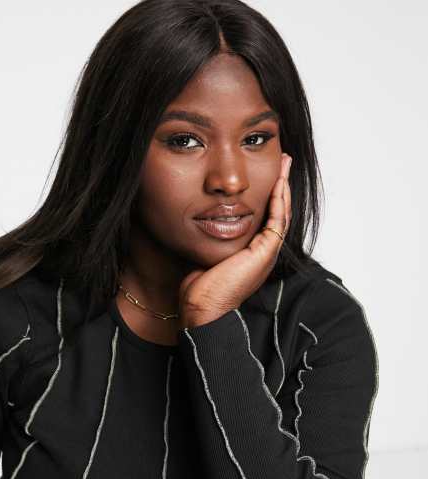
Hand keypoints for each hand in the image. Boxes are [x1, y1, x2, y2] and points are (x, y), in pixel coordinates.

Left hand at [178, 153, 292, 328]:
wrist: (202, 308)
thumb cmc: (199, 288)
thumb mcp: (207, 254)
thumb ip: (212, 238)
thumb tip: (202, 220)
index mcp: (252, 255)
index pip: (266, 218)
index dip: (268, 195)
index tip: (267, 174)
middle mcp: (263, 254)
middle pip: (279, 212)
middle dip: (281, 185)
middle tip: (284, 162)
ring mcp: (266, 254)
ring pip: (282, 213)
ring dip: (284, 187)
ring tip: (285, 165)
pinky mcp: (265, 253)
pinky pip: (277, 221)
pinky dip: (279, 200)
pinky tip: (278, 182)